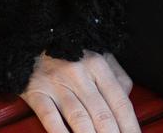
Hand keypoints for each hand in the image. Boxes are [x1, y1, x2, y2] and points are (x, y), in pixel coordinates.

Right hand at [20, 49, 140, 132]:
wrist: (32, 39)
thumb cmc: (71, 52)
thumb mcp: (99, 55)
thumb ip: (118, 77)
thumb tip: (128, 101)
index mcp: (98, 65)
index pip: (120, 103)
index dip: (130, 127)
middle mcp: (78, 73)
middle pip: (102, 115)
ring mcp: (56, 83)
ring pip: (79, 119)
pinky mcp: (36, 91)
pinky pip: (50, 118)